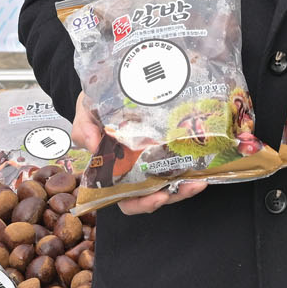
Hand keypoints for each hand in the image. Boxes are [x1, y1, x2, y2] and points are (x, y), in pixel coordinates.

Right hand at [70, 97, 203, 214]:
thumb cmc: (96, 107)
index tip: (157, 197)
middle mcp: (137, 171)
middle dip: (171, 197)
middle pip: (154, 195)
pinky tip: (202, 164)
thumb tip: (94, 147)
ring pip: (171, 183)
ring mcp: (154, 160)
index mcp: (115, 172)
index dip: (141, 203)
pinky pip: (181, 163)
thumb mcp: (85, 115)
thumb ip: (84, 130)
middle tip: (184, 188)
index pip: (127, 198)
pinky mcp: (168, 147)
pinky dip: (192, 167)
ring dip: (186, 187)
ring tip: (198, 182)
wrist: (111, 84)